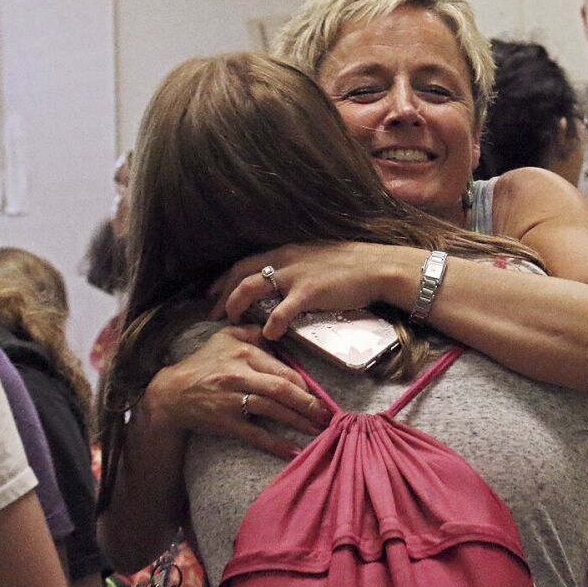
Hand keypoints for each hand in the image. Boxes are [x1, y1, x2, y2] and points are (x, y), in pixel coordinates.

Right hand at [145, 325, 329, 460]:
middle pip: (282, 389)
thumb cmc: (201, 364)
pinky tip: (293, 451)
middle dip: (308, 403)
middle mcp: (240, 375)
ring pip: (273, 410)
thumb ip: (251, 332)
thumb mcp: (224, 338)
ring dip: (298, 421)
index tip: (319, 393)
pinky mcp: (225, 422)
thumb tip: (275, 331)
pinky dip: (275, 444)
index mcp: (244, 354)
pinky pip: (255, 434)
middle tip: (327, 413)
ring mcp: (232, 400)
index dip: (304, 384)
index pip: (281, 369)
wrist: (171, 393)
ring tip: (318, 430)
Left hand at [208, 242, 415, 339]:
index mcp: (286, 252)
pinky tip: (266, 335)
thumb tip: (282, 284)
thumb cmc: (350, 265)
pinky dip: (270, 323)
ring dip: (236, 305)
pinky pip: (281, 310)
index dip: (224, 279)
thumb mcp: (316, 259)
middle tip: (213, 314)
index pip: (244, 263)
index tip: (212, 293)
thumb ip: (296, 268)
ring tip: (231, 322)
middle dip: (222, 294)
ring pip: (251, 287)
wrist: (375, 266)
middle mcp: (285, 259)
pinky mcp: (309, 292)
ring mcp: (295, 275)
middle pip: (240, 273)